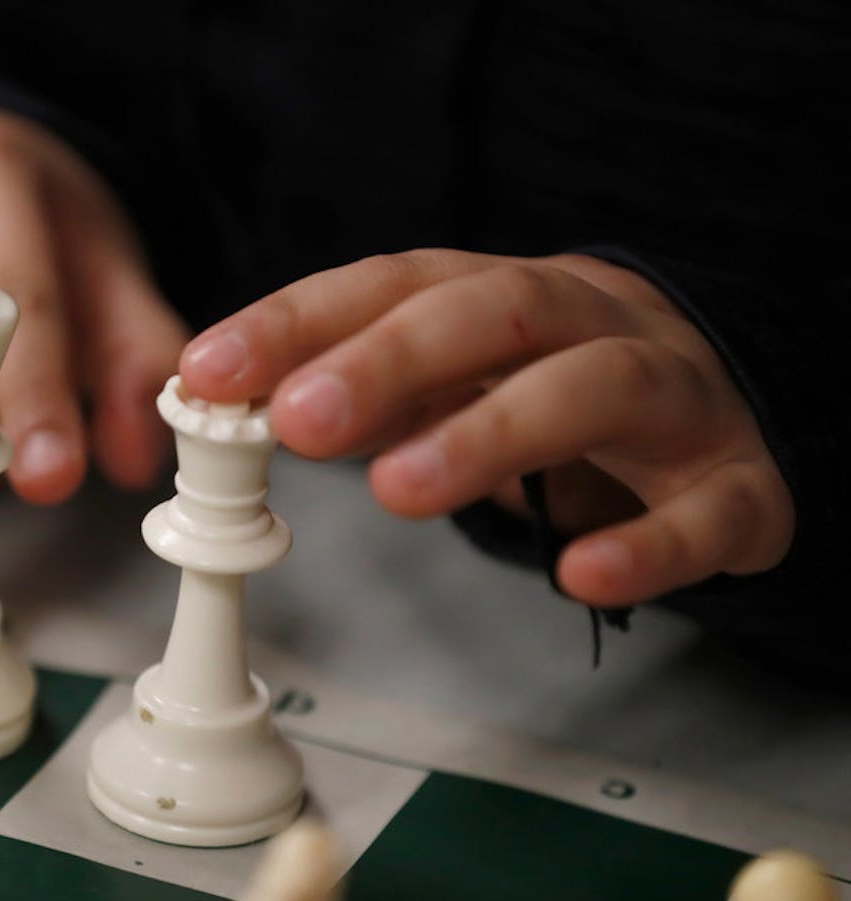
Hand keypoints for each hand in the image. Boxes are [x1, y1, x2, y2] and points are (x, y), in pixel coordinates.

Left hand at [179, 250, 794, 606]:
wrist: (729, 412)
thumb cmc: (566, 389)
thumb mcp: (460, 380)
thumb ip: (367, 394)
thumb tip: (251, 409)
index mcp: (509, 296)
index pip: (395, 284)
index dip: (299, 322)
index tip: (206, 371)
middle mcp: (591, 324)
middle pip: (495, 313)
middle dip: (389, 359)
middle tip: (296, 420)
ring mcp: (673, 397)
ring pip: (597, 387)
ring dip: (493, 433)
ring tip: (399, 489)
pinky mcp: (736, 486)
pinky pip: (705, 511)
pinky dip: (645, 543)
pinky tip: (577, 573)